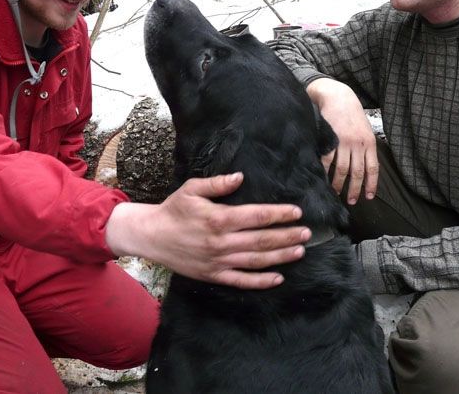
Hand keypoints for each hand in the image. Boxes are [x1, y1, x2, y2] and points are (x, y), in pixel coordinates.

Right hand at [106, 172, 309, 288]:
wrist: (152, 236)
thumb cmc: (174, 210)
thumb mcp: (192, 189)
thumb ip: (218, 184)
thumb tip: (240, 177)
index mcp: (219, 219)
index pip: (257, 216)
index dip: (279, 214)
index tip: (296, 212)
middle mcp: (222, 242)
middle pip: (262, 240)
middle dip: (287, 236)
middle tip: (306, 233)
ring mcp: (219, 261)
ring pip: (257, 260)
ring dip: (281, 256)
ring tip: (300, 251)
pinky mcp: (214, 275)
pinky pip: (242, 281)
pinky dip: (261, 281)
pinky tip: (278, 277)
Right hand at [307, 77, 377, 203]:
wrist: (338, 97)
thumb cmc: (351, 114)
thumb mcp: (365, 130)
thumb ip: (366, 147)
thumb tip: (365, 168)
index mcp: (369, 142)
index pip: (373, 169)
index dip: (371, 185)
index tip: (369, 197)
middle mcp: (358, 144)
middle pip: (357, 173)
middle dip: (354, 190)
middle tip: (351, 201)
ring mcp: (344, 142)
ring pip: (342, 169)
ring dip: (339, 184)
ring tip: (336, 192)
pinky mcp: (330, 139)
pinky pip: (327, 160)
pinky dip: (325, 172)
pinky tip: (324, 178)